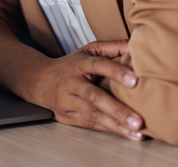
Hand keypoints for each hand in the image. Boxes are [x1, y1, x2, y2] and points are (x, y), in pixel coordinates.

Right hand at [24, 40, 143, 139]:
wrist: (38, 80)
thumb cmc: (70, 65)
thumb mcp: (88, 51)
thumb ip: (112, 47)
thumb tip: (136, 44)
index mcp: (79, 64)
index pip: (98, 65)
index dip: (116, 72)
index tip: (135, 81)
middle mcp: (72, 83)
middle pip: (94, 97)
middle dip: (118, 110)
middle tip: (139, 121)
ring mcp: (68, 102)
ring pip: (92, 115)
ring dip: (116, 125)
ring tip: (136, 133)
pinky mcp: (67, 117)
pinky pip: (89, 124)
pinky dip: (107, 130)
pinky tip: (125, 133)